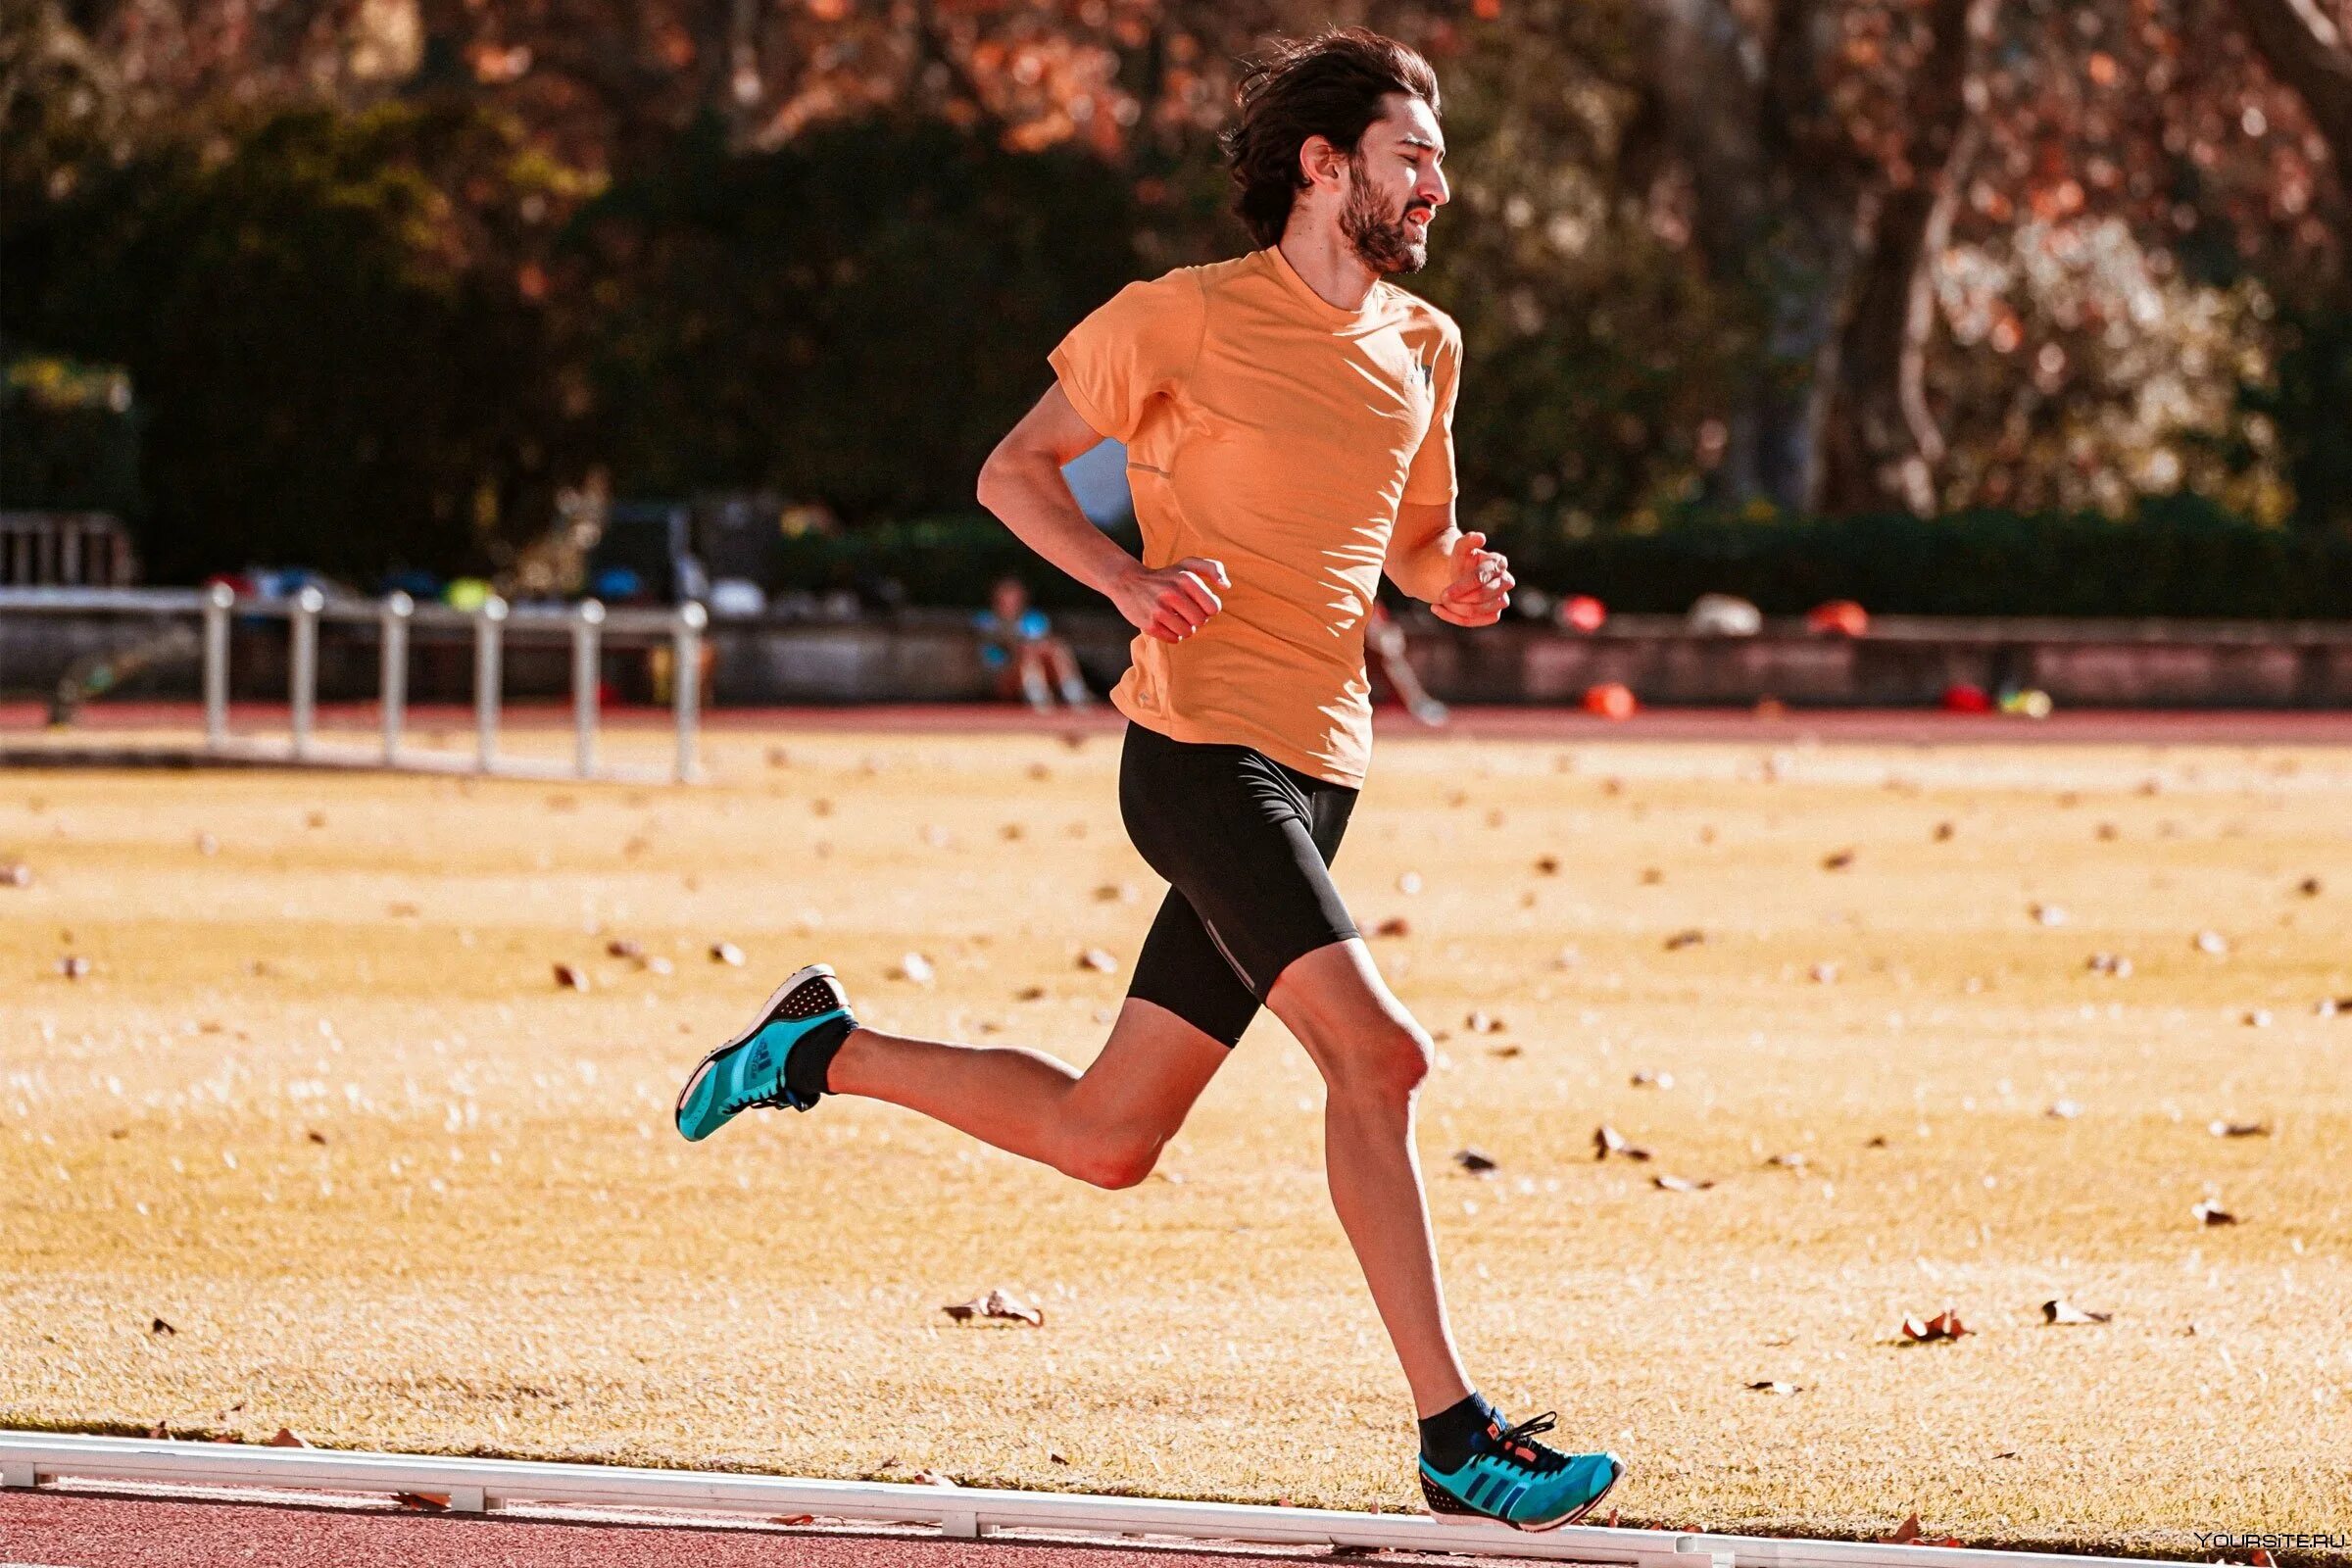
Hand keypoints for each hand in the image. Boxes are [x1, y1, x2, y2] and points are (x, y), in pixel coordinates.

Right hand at [1111, 556, 1229, 642]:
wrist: (1128, 581)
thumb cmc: (1165, 575)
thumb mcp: (1188, 565)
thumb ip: (1213, 568)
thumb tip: (1226, 586)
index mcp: (1186, 578)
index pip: (1213, 607)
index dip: (1208, 608)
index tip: (1197, 603)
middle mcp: (1172, 593)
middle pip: (1201, 621)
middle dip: (1196, 618)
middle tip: (1185, 611)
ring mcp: (1159, 610)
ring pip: (1188, 632)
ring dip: (1184, 627)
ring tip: (1175, 617)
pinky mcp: (1149, 624)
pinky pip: (1174, 639)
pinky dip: (1172, 634)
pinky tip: (1165, 623)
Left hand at [1431, 532, 1512, 626]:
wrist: (1455, 576)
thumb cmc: (1459, 562)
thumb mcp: (1459, 550)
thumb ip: (1466, 542)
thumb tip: (1480, 537)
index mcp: (1497, 563)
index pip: (1481, 577)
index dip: (1463, 586)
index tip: (1444, 593)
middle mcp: (1505, 581)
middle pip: (1484, 596)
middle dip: (1461, 599)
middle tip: (1442, 596)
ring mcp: (1502, 598)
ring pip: (1483, 611)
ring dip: (1459, 610)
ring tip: (1442, 602)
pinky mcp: (1494, 613)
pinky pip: (1480, 621)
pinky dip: (1459, 618)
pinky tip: (1441, 609)